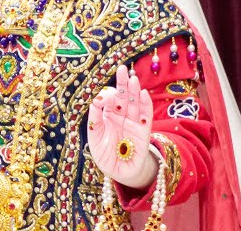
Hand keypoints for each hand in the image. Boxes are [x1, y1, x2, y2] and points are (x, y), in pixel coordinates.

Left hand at [88, 65, 157, 187]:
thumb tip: (96, 99)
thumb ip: (95, 117)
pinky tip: (143, 94)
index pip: (108, 100)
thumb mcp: (95, 134)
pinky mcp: (144, 131)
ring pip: (134, 103)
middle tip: (122, 68)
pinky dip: (145, 105)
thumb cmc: (104, 154)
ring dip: (134, 91)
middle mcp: (121, 116)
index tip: (101, 99)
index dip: (105, 96)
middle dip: (122, 84)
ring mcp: (133, 123)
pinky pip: (146, 116)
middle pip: (123, 97)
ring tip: (132, 78)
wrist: (119, 172)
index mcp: (107, 115)